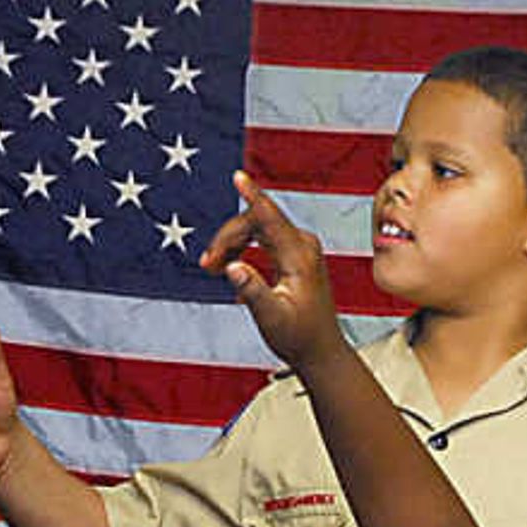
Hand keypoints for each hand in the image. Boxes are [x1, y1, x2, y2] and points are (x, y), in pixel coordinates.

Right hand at [200, 173, 343, 369]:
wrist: (320, 350)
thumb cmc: (298, 337)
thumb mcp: (272, 318)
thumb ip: (253, 291)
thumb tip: (232, 266)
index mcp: (300, 257)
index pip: (271, 218)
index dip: (252, 196)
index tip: (238, 177)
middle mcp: (303, 245)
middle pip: (255, 222)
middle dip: (227, 238)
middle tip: (207, 264)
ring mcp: (300, 247)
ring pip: (256, 229)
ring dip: (231, 244)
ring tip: (212, 268)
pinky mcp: (295, 254)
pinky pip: (262, 238)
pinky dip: (242, 250)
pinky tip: (234, 272)